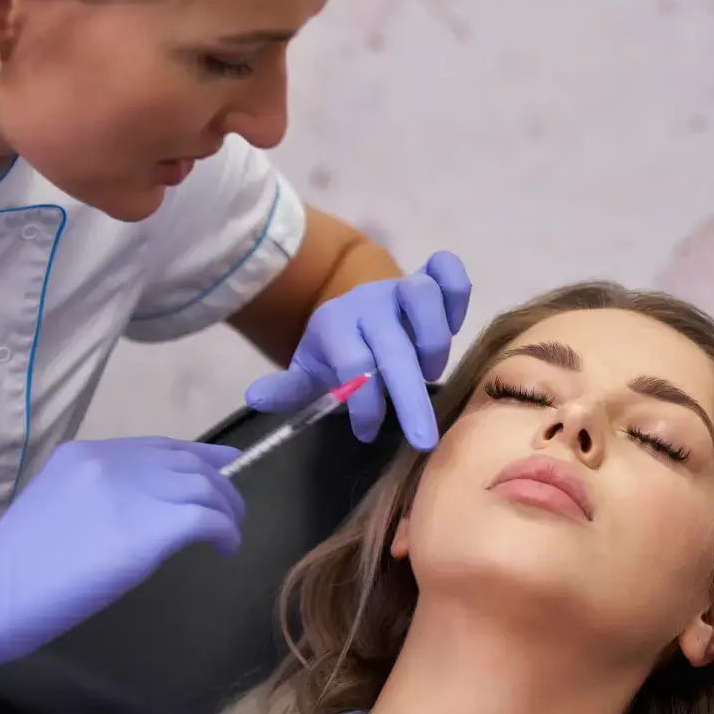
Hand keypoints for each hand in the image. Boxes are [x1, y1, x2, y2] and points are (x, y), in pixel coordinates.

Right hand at [0, 437, 244, 703]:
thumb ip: (98, 499)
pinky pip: (208, 519)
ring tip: (230, 532)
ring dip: (226, 509)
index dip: (197, 455)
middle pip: (187, 462)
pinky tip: (224, 548)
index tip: (221, 466)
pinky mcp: (151, 527)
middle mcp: (112, 462)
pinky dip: (225, 532)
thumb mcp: (57, 510)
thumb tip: (139, 512)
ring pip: (204, 486)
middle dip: (218, 483)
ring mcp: (132, 491)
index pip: (156, 446)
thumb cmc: (14, 570)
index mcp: (85, 455)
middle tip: (232, 508)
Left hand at [244, 251, 471, 449]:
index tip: (366, 433)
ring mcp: (399, 287)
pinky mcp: (428, 278)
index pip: (354, 365)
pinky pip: (449, 272)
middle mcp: (368, 302)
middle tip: (424, 440)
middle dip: (410, 399)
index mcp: (335, 325)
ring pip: (423, 297)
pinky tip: (454, 326)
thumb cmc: (337, 353)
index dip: (365, 405)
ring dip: (434, 344)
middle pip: (394, 346)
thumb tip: (256, 397)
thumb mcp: (309, 373)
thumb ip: (288, 388)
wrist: (356, 313)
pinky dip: (457, 295)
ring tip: (429, 373)